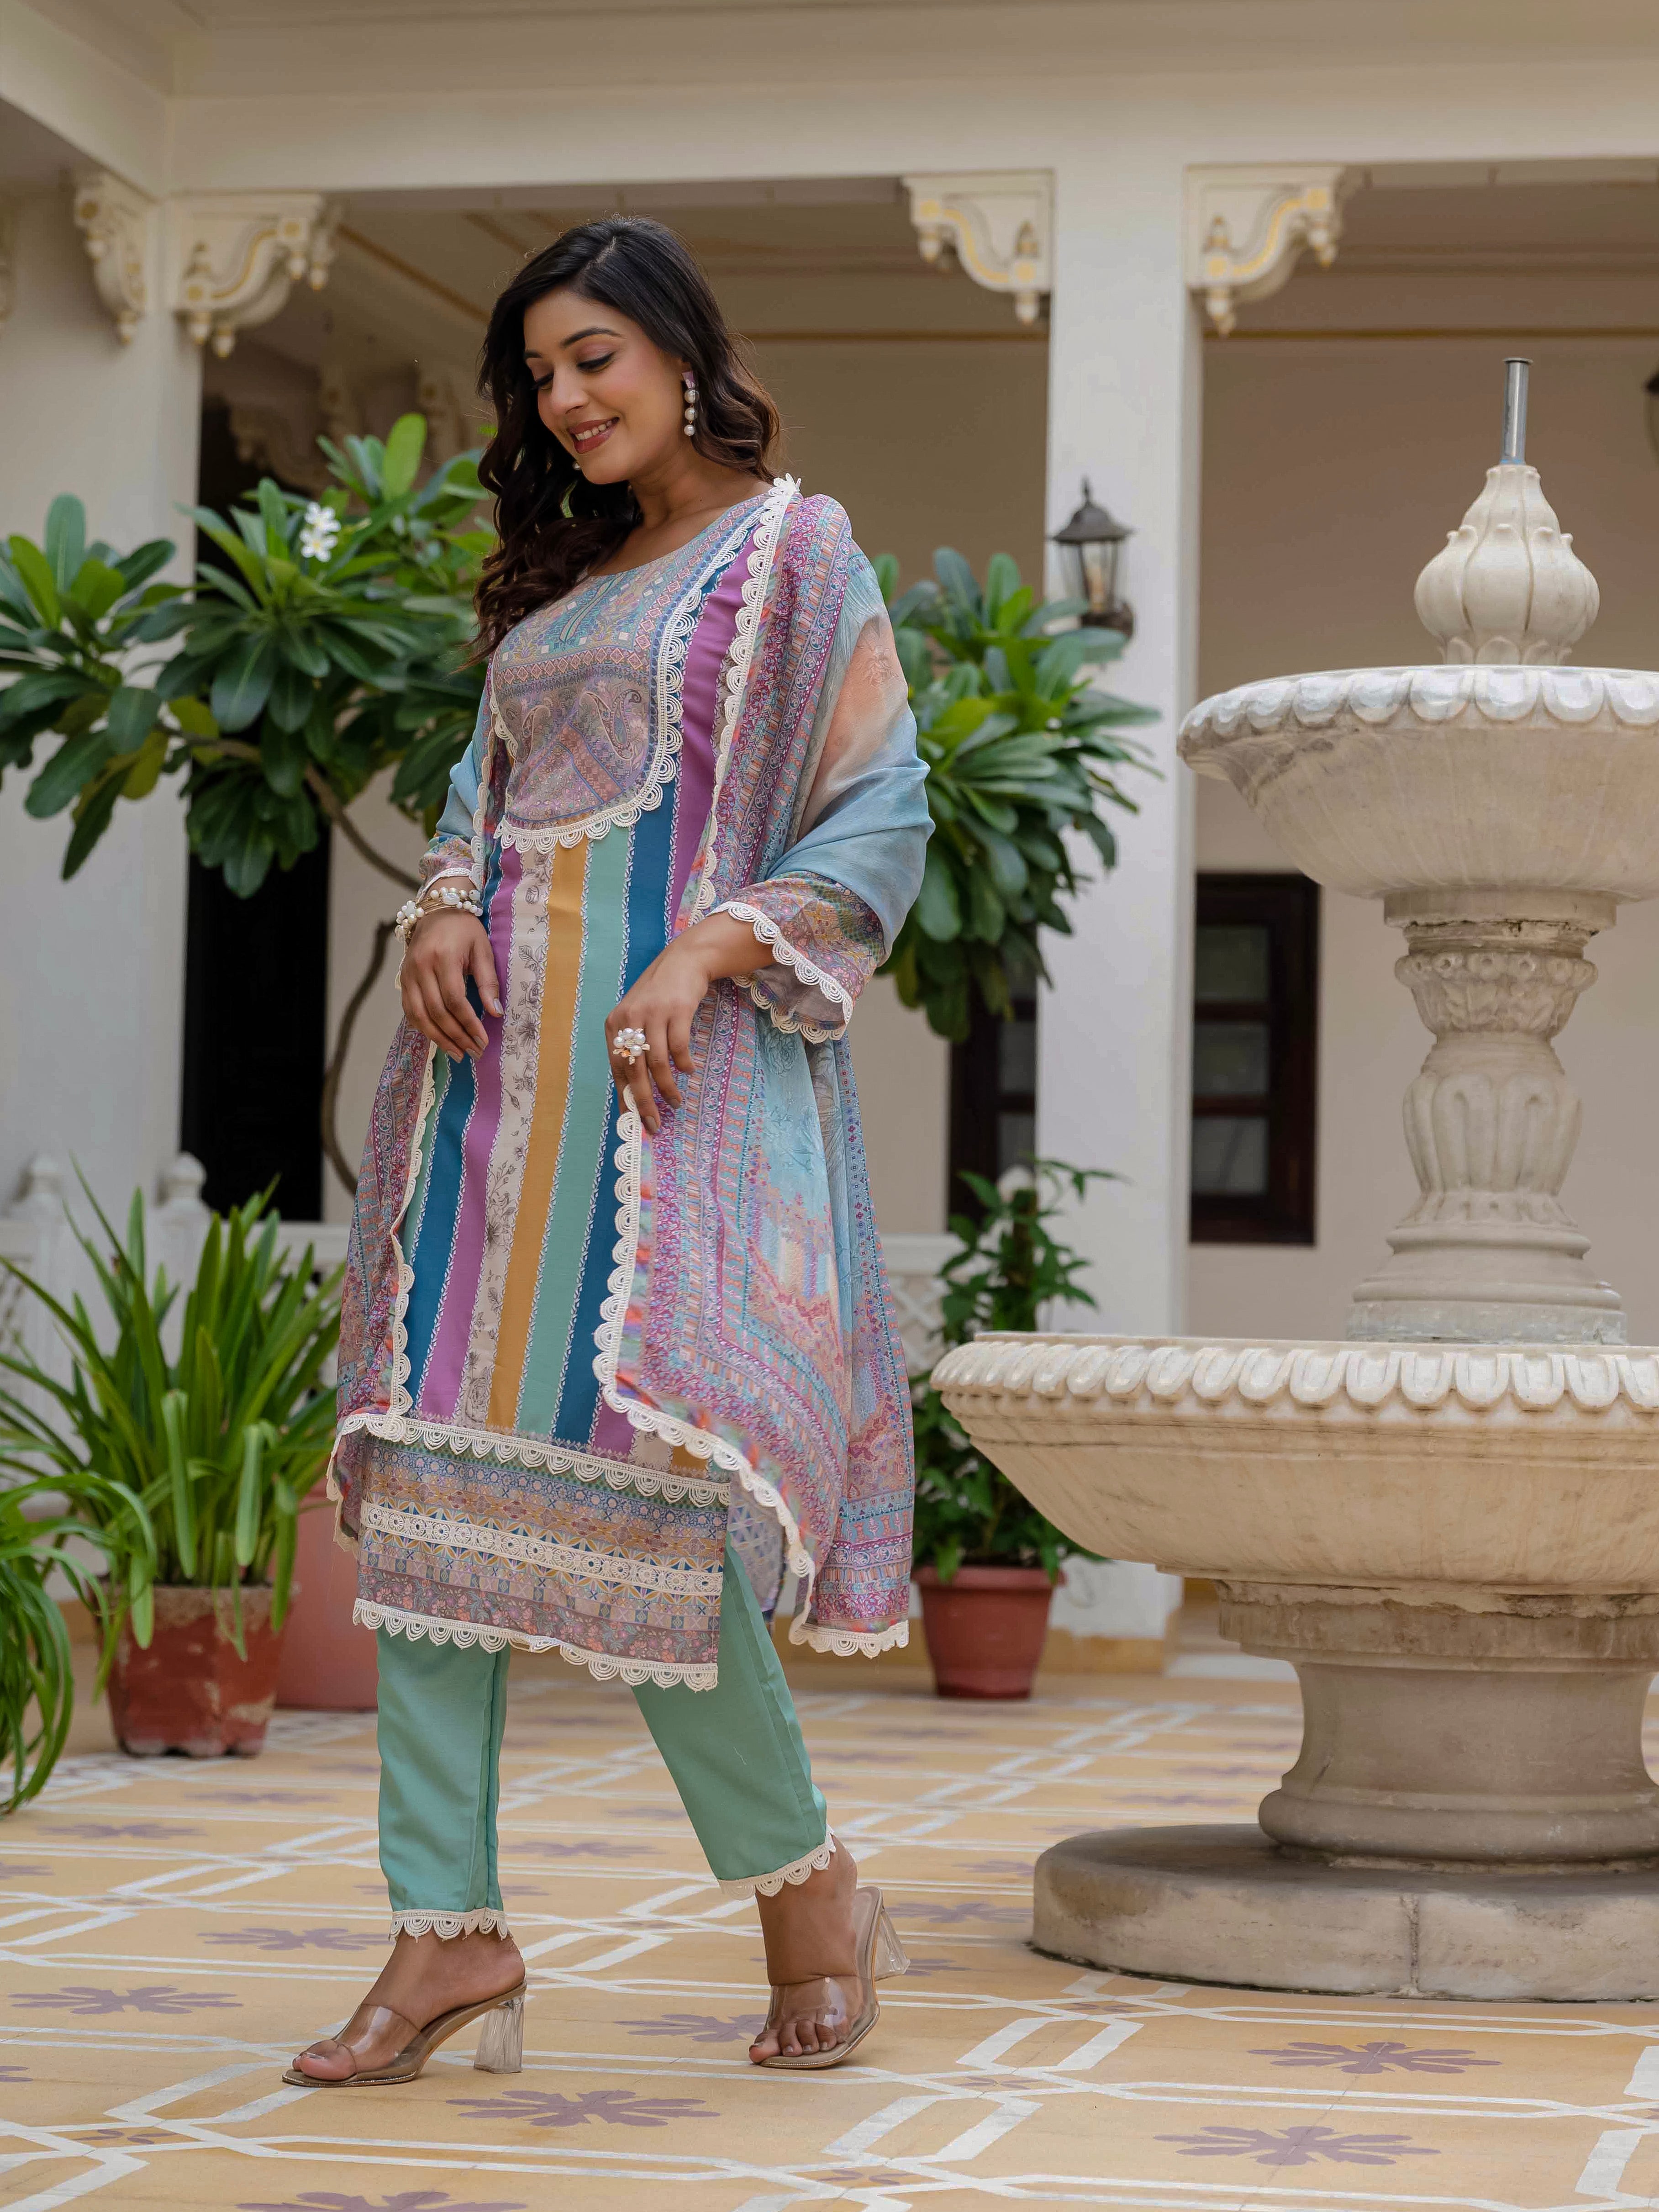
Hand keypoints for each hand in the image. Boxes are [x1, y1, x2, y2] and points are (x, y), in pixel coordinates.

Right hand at [400, 910, 500, 1062]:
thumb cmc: (464, 930)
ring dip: (439, 1038)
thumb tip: (496, 1013)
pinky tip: (439, 1039)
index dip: (469, 1023)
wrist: (438, 910)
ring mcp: (408, 974)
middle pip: (436, 1012)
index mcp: (443, 957)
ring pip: (419, 1015)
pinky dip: (423, 1028)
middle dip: (456, 1036)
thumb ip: (488, 981)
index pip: (454, 999)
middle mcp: (421, 967)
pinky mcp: (402, 979)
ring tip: (457, 1053)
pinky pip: (409, 1010)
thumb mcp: (482, 949)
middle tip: (473, 1052)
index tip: (483, 1040)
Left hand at [605, 939, 715, 1134]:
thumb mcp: (637, 1018)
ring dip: (668, 1087)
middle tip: (654, 1122)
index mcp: (614, 1025)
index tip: (633, 1119)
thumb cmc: (659, 996)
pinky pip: (679, 1047)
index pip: (616, 1068)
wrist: (682, 961)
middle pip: (635, 1070)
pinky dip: (684, 1065)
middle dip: (645, 1101)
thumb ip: (633, 1049)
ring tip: (676, 1101)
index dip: (625, 1096)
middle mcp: (629, 1019)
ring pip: (657, 1063)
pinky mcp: (677, 1009)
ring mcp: (653, 1013)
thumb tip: (635, 1091)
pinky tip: (688, 1071)